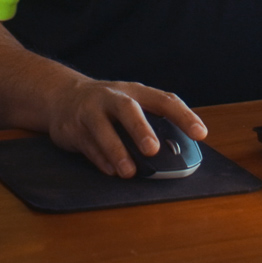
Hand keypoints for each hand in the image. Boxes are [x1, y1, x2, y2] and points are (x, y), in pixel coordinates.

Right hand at [45, 79, 206, 177]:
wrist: (62, 97)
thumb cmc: (108, 105)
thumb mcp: (131, 104)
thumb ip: (152, 122)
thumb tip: (177, 154)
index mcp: (135, 91)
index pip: (164, 100)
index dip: (183, 116)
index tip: (200, 133)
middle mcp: (112, 97)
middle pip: (127, 108)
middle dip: (140, 128)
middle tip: (153, 150)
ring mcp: (89, 111)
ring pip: (101, 128)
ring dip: (116, 150)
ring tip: (129, 171)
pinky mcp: (72, 128)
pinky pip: (87, 145)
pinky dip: (99, 159)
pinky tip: (110, 170)